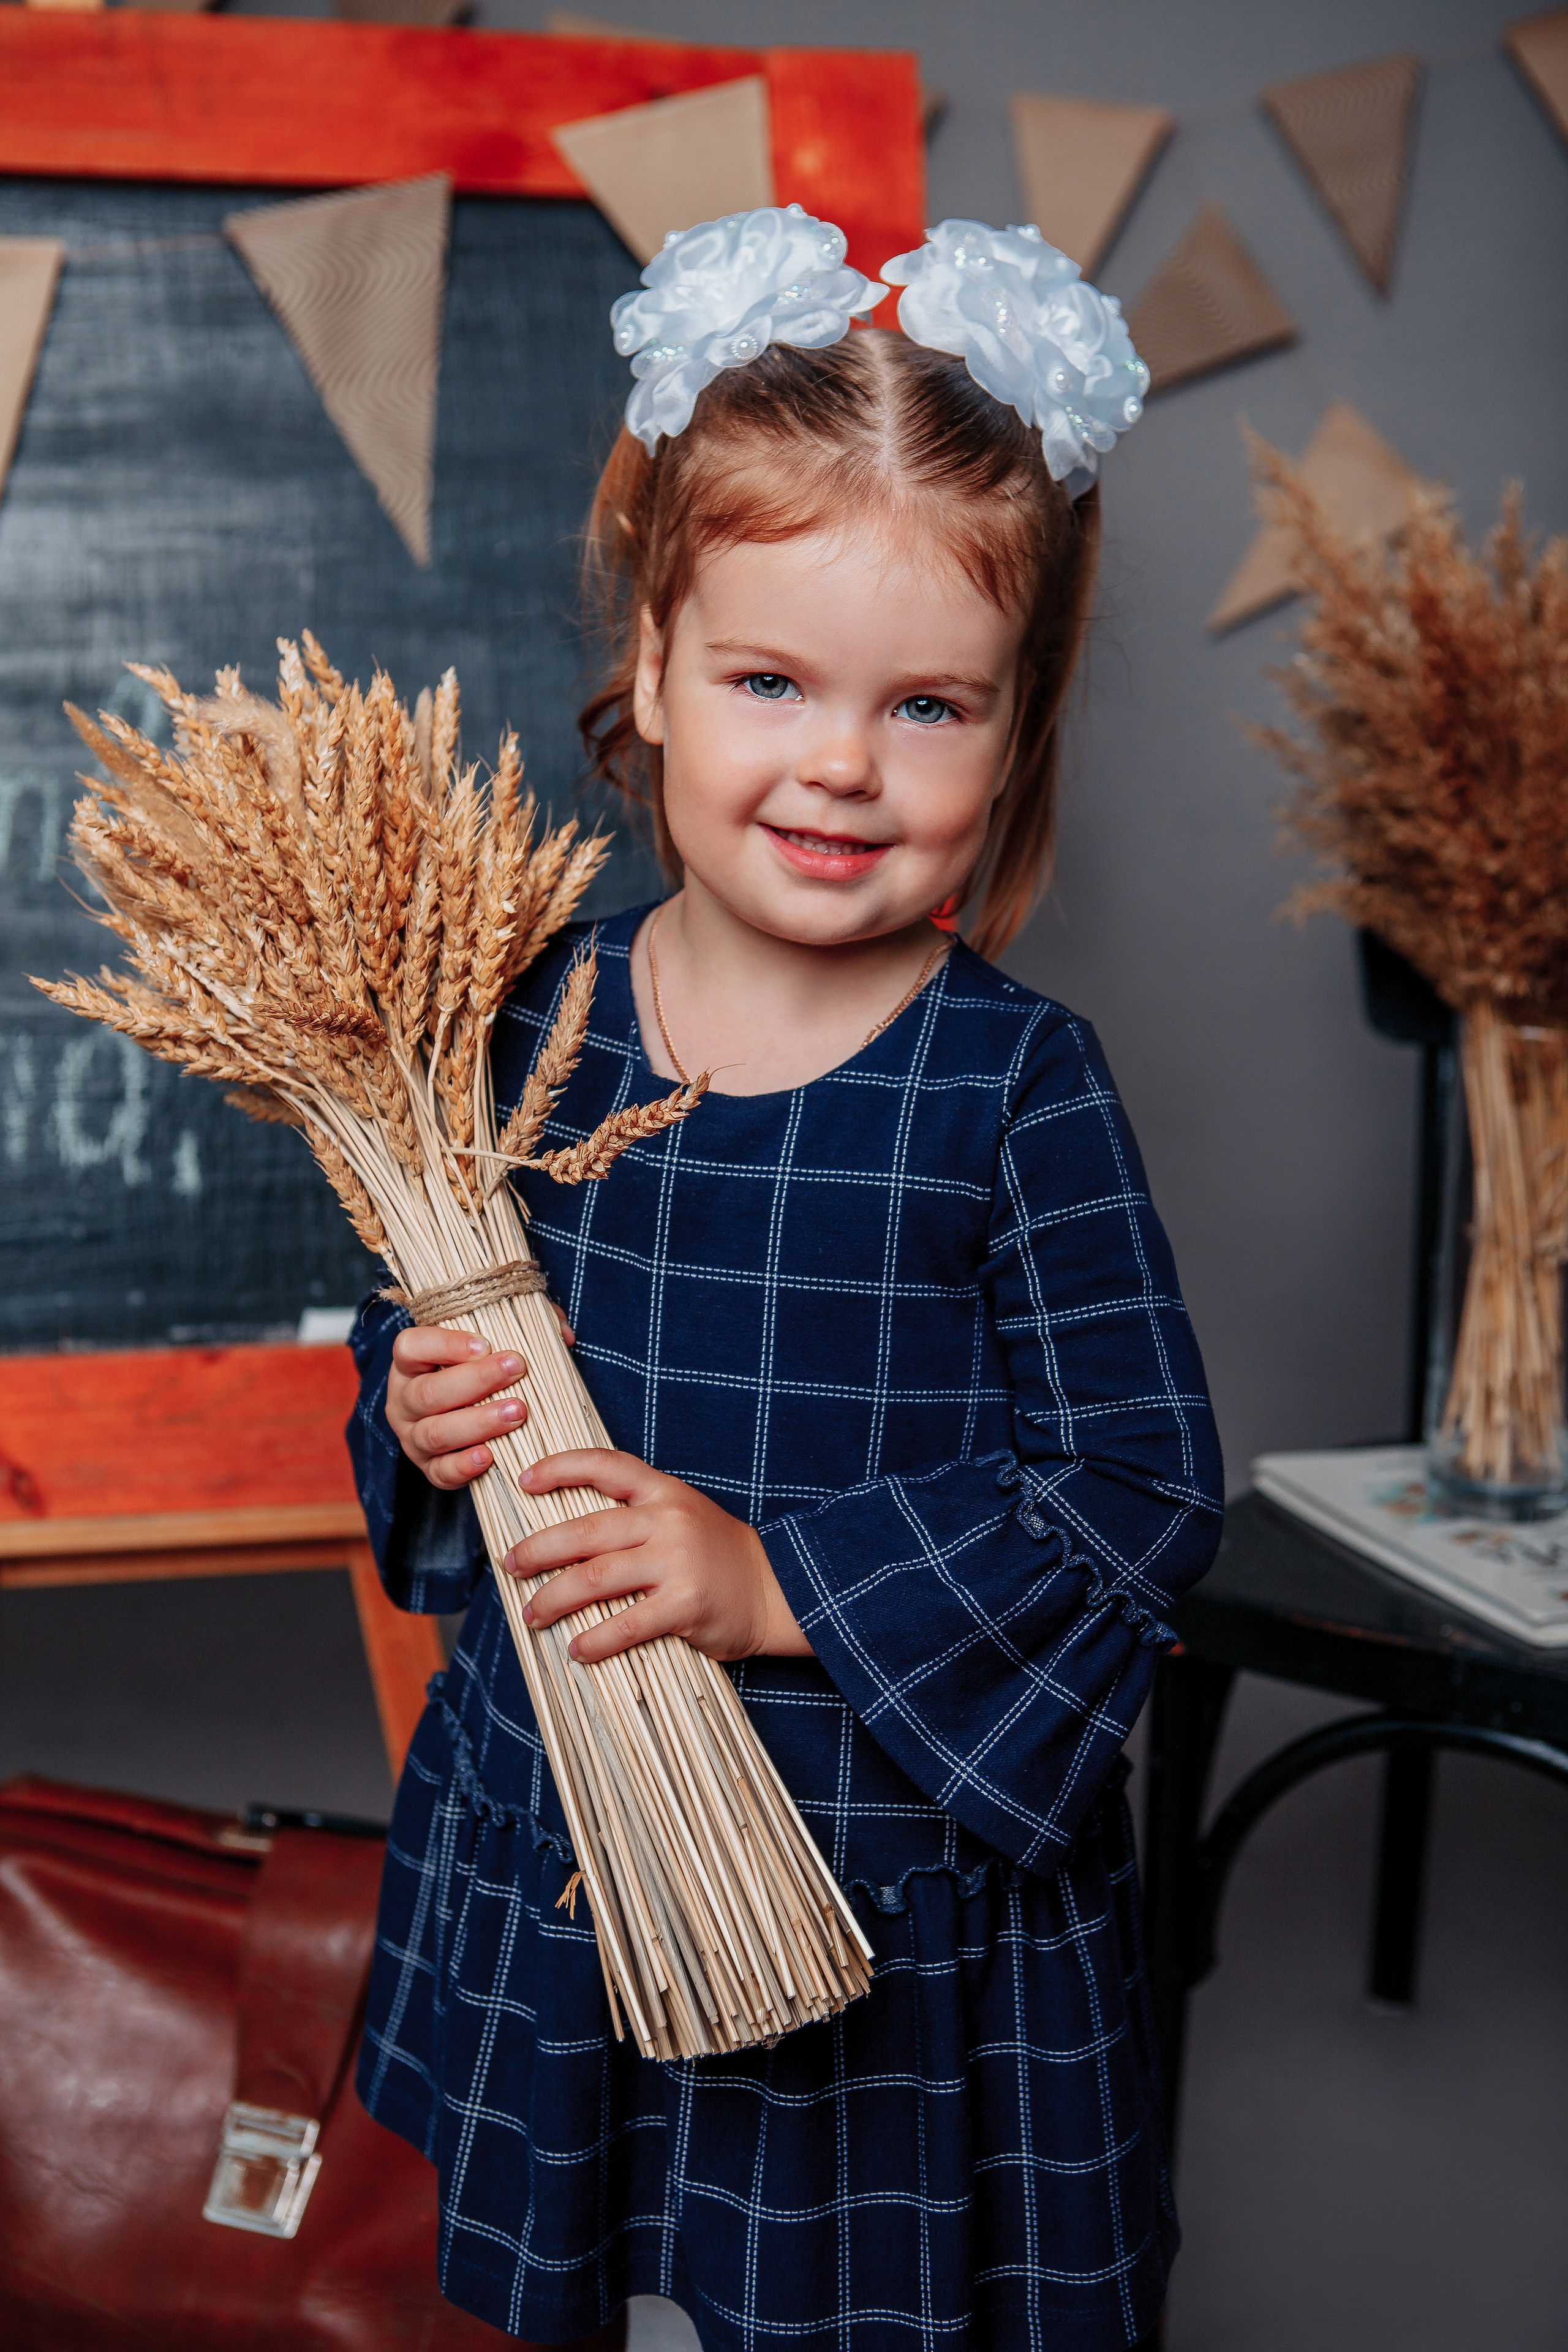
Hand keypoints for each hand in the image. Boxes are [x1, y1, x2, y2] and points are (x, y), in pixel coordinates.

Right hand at [385, 1315, 571, 1490]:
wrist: (464, 1423)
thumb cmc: (478, 1374)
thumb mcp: (491, 1345)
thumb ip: (522, 1330)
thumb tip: (562, 1334)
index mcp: (410, 1365)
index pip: (411, 1346)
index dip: (445, 1345)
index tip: (486, 1344)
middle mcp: (403, 1401)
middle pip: (429, 1392)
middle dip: (476, 1380)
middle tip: (517, 1368)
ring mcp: (413, 1438)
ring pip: (436, 1432)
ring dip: (478, 1422)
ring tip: (517, 1411)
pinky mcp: (429, 1469)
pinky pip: (441, 1472)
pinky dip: (464, 1466)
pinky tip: (490, 1456)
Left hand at [503, 1449, 811, 1665]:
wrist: (774, 1589)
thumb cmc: (716, 1555)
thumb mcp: (681, 1515)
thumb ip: (635, 1516)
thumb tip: (565, 1534)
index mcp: (664, 1492)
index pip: (606, 1466)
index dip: (561, 1467)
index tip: (524, 1480)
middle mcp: (668, 1521)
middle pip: (586, 1530)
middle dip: (538, 1549)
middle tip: (512, 1564)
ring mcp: (677, 1563)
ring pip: (596, 1577)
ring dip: (553, 1598)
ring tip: (533, 1614)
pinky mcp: (685, 1605)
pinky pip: (625, 1624)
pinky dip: (594, 1639)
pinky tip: (577, 1648)